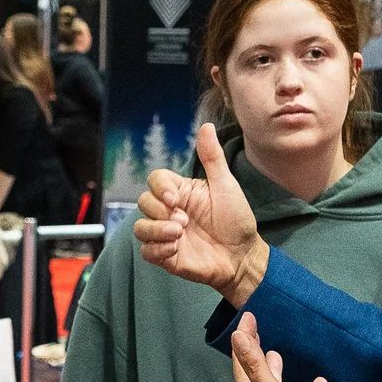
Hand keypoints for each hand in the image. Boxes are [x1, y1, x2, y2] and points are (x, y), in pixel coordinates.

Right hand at [136, 124, 267, 305]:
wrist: (242, 256)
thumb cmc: (236, 219)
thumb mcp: (226, 186)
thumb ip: (212, 158)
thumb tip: (206, 125)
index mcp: (181, 191)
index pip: (155, 180)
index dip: (159, 188)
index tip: (175, 199)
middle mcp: (169, 211)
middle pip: (143, 202)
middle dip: (160, 211)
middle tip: (185, 222)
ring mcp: (165, 233)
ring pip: (139, 227)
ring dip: (156, 231)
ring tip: (180, 235)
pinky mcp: (165, 255)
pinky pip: (146, 251)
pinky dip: (158, 249)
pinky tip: (177, 250)